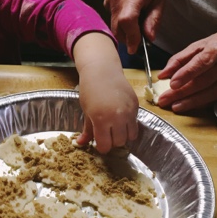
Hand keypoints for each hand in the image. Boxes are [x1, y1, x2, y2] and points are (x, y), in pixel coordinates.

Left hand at [72, 33, 139, 152]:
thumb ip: (87, 129)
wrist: (102, 70)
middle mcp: (117, 117)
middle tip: (107, 134)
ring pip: (130, 136)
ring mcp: (129, 111)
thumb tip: (81, 144)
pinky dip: (129, 125)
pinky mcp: (136, 106)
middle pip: (119, 143)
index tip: (100, 143)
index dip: (102, 147)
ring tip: (115, 128)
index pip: (105, 145)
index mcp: (101, 119)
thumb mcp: (86, 110)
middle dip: (113, 141)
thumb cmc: (90, 89)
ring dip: (123, 136)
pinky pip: (135, 124)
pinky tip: (121, 118)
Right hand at [103, 0, 165, 53]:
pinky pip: (113, 19)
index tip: (137, 48)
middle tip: (142, 38)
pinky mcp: (108, 1)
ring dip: (126, 31)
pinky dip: (121, 23)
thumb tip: (149, 38)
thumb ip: (153, 20)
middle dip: (129, 38)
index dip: (131, 38)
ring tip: (139, 23)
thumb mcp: (160, 0)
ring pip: (114, 25)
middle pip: (117, 28)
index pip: (126, 22)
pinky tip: (132, 16)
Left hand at [156, 24, 216, 111]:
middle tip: (165, 99)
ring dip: (193, 101)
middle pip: (205, 80)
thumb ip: (182, 58)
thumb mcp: (204, 43)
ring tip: (176, 106)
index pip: (202, 61)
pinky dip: (205, 102)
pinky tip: (192, 106)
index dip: (187, 73)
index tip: (172, 83)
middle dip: (183, 91)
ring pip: (214, 91)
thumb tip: (164, 73)